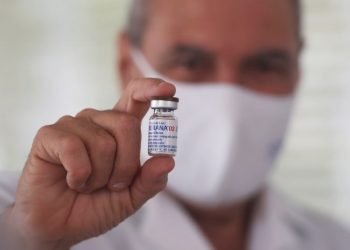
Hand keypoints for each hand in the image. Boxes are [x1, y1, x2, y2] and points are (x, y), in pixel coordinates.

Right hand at [7, 78, 175, 249]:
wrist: (60, 227)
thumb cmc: (95, 206)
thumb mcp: (130, 198)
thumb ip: (150, 181)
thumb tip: (168, 161)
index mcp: (118, 130)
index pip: (136, 97)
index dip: (151, 89)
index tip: (168, 89)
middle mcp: (97, 121)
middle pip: (127, 125)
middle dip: (125, 165)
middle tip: (112, 185)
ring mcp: (72, 125)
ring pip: (103, 142)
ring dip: (100, 176)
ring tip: (86, 184)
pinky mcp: (49, 135)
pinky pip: (74, 148)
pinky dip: (79, 175)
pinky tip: (71, 181)